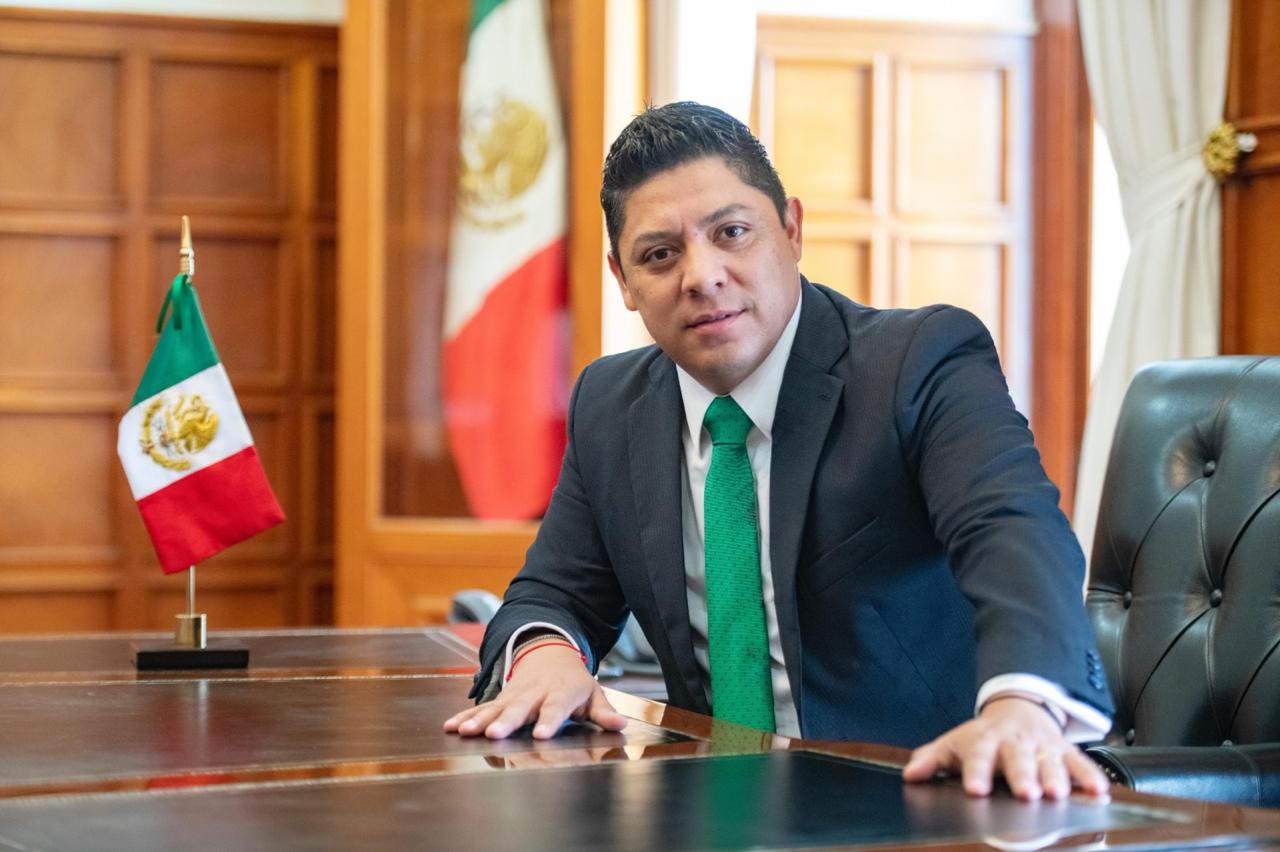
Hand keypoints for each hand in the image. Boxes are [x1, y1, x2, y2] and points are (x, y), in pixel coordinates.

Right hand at [442, 644, 627, 739]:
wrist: (550, 653)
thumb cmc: (574, 681)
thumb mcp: (593, 693)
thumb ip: (604, 711)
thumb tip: (620, 724)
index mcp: (560, 692)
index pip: (555, 708)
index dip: (549, 721)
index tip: (542, 735)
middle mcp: (534, 693)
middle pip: (519, 708)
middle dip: (506, 721)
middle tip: (494, 734)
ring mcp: (514, 695)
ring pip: (495, 707)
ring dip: (479, 719)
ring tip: (465, 731)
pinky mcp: (501, 698)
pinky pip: (482, 707)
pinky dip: (466, 715)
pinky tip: (452, 726)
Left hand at [901, 694, 1109, 800]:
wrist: (1017, 710)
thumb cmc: (982, 737)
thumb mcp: (953, 744)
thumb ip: (932, 759)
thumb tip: (910, 774)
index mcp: (985, 741)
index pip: (978, 756)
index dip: (976, 772)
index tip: (975, 790)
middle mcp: (1015, 743)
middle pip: (1018, 759)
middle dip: (1023, 776)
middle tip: (1026, 793)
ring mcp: (1041, 746)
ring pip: (1050, 760)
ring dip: (1056, 776)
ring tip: (1058, 793)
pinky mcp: (1064, 750)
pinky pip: (1080, 762)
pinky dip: (1090, 776)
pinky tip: (1097, 791)